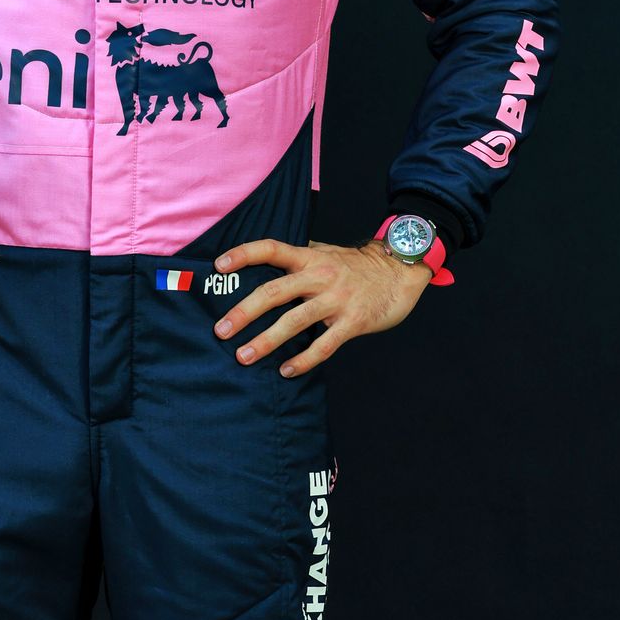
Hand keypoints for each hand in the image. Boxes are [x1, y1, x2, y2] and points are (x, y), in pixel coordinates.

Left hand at [211, 236, 432, 376]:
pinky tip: (285, 370)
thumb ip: (298, 258)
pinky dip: (303, 360)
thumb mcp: (325, 253)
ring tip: (244, 356)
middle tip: (221, 331)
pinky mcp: (353, 321)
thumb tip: (261, 262)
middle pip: (275, 292)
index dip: (244, 255)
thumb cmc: (356, 266)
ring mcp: (337, 299)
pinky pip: (324, 345)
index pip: (271, 249)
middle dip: (244, 311)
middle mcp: (320, 276)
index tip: (219, 267)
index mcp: (309, 257)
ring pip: (294, 321)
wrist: (400, 272)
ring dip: (266, 340)